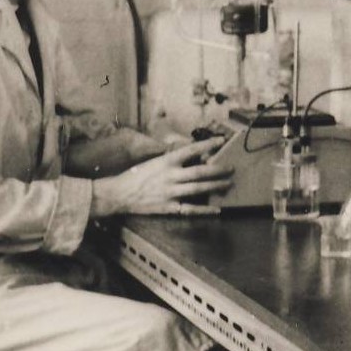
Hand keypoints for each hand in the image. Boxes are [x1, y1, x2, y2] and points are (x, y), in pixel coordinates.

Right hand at [93, 140, 235, 218]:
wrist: (118, 194)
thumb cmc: (134, 176)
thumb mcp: (152, 162)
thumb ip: (170, 160)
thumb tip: (189, 155)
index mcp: (166, 162)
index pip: (191, 150)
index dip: (208, 145)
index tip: (221, 141)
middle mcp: (171, 176)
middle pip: (200, 171)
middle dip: (218, 169)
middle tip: (231, 167)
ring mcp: (171, 192)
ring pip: (199, 188)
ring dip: (216, 186)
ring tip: (228, 184)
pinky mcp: (169, 207)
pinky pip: (191, 208)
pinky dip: (205, 210)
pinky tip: (217, 209)